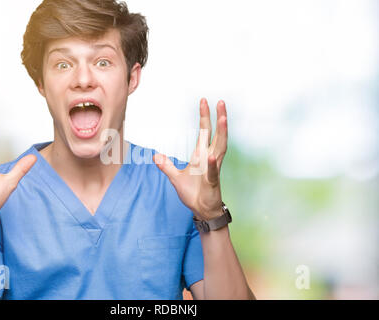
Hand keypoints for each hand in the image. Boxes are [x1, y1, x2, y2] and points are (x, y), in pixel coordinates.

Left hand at [153, 98, 227, 219]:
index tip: (204, 102)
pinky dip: (212, 164)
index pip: (205, 133)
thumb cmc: (193, 193)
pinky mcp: (212, 182)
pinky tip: (212, 157)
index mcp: (201, 156)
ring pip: (220, 148)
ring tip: (223, 118)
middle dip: (219, 118)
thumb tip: (155, 155)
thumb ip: (166, 166)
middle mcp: (209, 159)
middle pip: (216, 135)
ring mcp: (213, 170)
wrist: (202, 210)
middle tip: (221, 102)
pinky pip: (212, 172)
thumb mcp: (175, 178)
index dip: (204, 117)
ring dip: (222, 133)